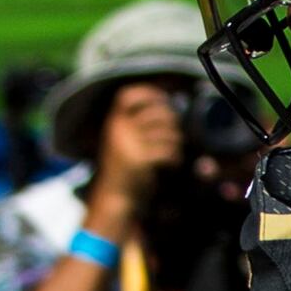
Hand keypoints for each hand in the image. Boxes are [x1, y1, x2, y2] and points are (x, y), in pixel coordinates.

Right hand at [91, 87, 187, 213]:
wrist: (114, 197)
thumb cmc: (123, 168)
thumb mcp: (121, 140)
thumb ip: (135, 123)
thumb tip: (166, 104)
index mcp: (113, 123)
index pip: (128, 96)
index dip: (148, 93)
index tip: (163, 99)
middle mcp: (120, 130)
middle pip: (155, 112)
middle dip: (172, 119)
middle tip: (174, 131)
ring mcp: (130, 145)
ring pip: (166, 132)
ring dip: (176, 141)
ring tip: (174, 150)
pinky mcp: (141, 161)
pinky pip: (168, 150)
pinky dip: (176, 156)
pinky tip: (173, 163)